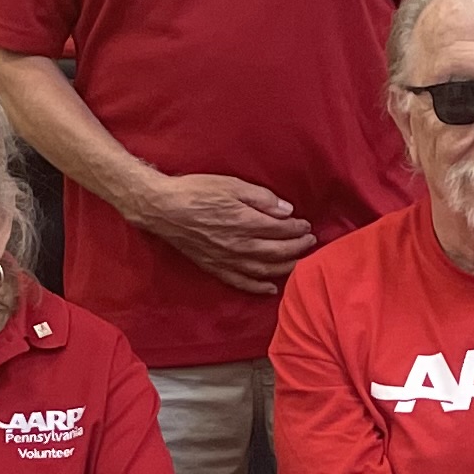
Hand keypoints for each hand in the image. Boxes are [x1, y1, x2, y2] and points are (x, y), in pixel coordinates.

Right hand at [127, 172, 315, 295]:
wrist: (163, 209)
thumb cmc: (197, 191)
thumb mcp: (232, 185)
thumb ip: (262, 199)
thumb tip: (287, 210)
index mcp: (247, 223)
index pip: (282, 230)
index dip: (297, 229)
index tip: (306, 225)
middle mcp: (241, 246)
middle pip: (278, 252)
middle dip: (298, 248)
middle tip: (310, 242)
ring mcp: (228, 260)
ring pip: (264, 270)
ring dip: (285, 268)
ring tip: (299, 262)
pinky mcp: (215, 267)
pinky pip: (241, 282)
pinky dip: (259, 287)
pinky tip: (271, 288)